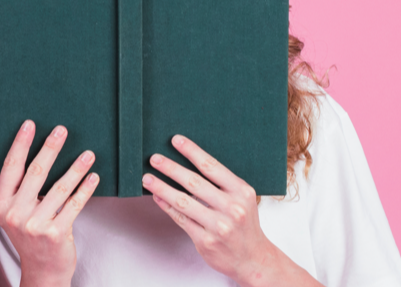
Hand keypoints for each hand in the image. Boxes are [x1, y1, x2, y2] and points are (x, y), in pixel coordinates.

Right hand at [0, 120, 99, 286]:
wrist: (42, 270)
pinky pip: (74, 205)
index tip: (30, 124)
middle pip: (36, 172)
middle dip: (51, 147)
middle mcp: (15, 214)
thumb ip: (18, 190)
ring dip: (76, 168)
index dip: (20, 144)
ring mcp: (35, 225)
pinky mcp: (55, 234)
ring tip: (88, 154)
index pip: (11, 168)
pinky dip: (86, 189)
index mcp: (1, 205)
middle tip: (62, 130)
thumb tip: (37, 152)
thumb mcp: (14, 214)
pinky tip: (93, 177)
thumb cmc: (30, 235)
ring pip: (59, 188)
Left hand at [143, 135, 321, 286]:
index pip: (212, 167)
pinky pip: (181, 219)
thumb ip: (221, 184)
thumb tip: (187, 165)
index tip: (175, 140)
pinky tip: (158, 197)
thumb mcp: (242, 199)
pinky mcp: (206, 241)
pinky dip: (167, 207)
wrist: (253, 259)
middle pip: (194, 182)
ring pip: (183, 202)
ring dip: (162, 188)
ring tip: (147, 179)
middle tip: (155, 158)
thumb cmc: (244, 224)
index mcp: (242, 192)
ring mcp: (219, 226)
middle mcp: (232, 208)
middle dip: (171, 168)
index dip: (192, 152)